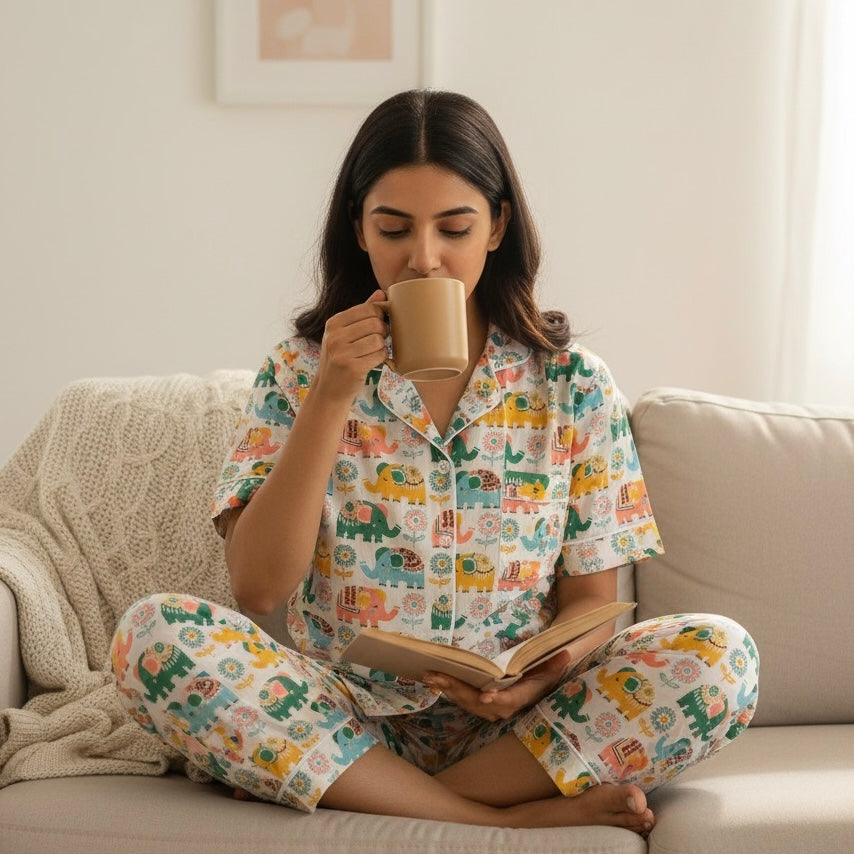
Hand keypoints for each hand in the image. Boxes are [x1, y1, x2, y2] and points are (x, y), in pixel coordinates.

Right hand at [313, 290, 387, 401]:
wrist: (328, 390)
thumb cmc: (340, 358)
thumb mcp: (344, 333)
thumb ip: (362, 313)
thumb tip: (381, 293)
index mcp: (333, 323)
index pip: (368, 308)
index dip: (379, 315)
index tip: (377, 325)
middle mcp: (335, 337)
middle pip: (375, 323)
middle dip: (382, 331)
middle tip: (378, 339)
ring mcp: (342, 353)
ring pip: (378, 340)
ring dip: (381, 346)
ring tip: (373, 351)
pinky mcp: (352, 368)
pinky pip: (379, 355)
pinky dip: (381, 358)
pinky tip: (372, 361)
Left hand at [422, 651, 570, 721]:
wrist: (537, 683)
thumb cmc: (542, 672)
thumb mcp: (551, 668)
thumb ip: (555, 663)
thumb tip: (566, 654)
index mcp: (521, 697)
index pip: (509, 701)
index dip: (498, 699)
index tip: (485, 696)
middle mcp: (503, 706)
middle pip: (478, 701)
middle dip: (457, 689)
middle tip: (438, 676)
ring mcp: (490, 707)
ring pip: (466, 701)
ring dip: (448, 689)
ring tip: (430, 677)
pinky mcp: (480, 702)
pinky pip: (462, 698)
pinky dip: (448, 690)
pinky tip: (433, 680)